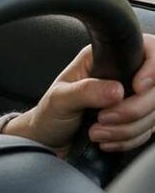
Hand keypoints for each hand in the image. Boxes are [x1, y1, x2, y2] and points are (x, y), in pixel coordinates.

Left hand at [5, 34, 154, 153]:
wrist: (49, 142)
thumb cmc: (50, 114)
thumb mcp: (59, 99)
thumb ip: (85, 91)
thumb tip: (117, 90)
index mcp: (105, 59)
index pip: (147, 50)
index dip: (152, 69)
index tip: (138, 88)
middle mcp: (123, 75)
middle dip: (133, 110)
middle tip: (103, 118)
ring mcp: (133, 99)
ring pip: (154, 113)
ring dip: (127, 129)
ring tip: (96, 132)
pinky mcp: (137, 120)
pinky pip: (150, 131)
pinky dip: (129, 139)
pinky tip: (106, 140)